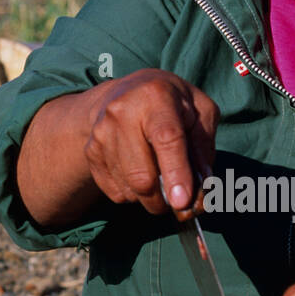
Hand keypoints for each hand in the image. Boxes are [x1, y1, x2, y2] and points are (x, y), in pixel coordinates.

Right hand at [84, 70, 218, 221]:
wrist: (129, 92)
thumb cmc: (173, 103)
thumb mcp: (201, 111)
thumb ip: (204, 147)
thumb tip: (201, 186)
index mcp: (156, 96)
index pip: (167, 139)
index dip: (176, 173)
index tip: (182, 202)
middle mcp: (123, 112)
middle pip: (141, 175)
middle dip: (162, 200)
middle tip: (177, 203)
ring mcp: (102, 132)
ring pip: (128, 188)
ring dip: (149, 199)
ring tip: (160, 181)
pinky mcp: (91, 150)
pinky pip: (114, 191)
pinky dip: (133, 195)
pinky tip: (141, 176)